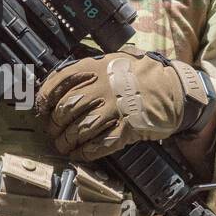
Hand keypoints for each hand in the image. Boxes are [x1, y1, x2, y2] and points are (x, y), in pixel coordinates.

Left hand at [36, 48, 208, 159]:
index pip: (56, 84)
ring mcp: (114, 109)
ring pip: (79, 130)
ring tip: (64, 146)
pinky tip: (79, 154)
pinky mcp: (126, 128)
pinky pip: (99, 144)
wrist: (174, 88)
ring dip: (67, 141)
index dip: (44, 101)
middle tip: (53, 132)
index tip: (41, 111)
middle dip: (55, 126)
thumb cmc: (141, 74)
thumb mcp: (112, 61)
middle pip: (65, 111)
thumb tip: (59, 85)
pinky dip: (85, 152)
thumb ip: (87, 72)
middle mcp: (100, 88)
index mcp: (93, 69)